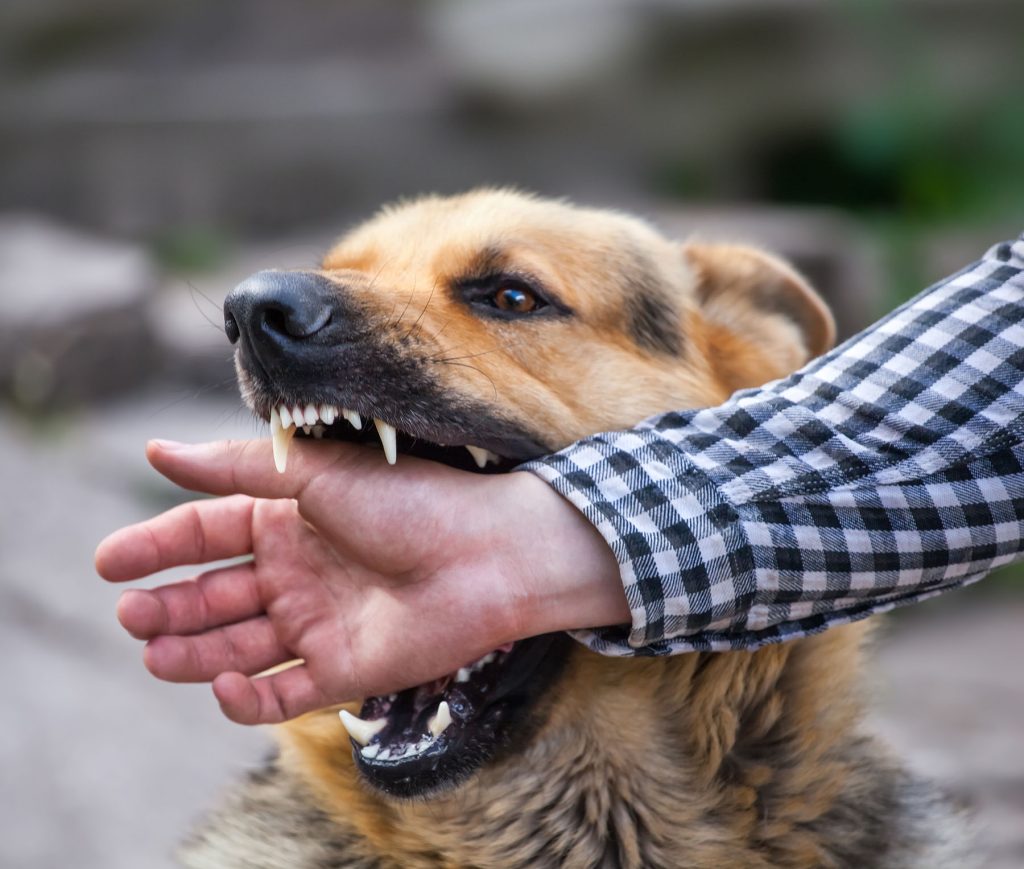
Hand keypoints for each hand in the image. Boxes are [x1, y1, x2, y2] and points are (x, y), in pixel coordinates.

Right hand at [94, 439, 625, 724]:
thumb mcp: (316, 473)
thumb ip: (236, 469)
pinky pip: (283, 693)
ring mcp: (319, 623)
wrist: (490, 552)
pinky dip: (248, 697)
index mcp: (289, 519)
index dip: (157, 547)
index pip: (207, 533)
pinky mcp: (344, 670)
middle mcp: (298, 572)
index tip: (108, 563)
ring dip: (193, 651)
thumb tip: (156, 451)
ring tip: (153, 651)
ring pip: (238, 644)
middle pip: (214, 594)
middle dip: (169, 605)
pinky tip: (222, 684)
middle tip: (130, 615)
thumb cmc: (411, 500)